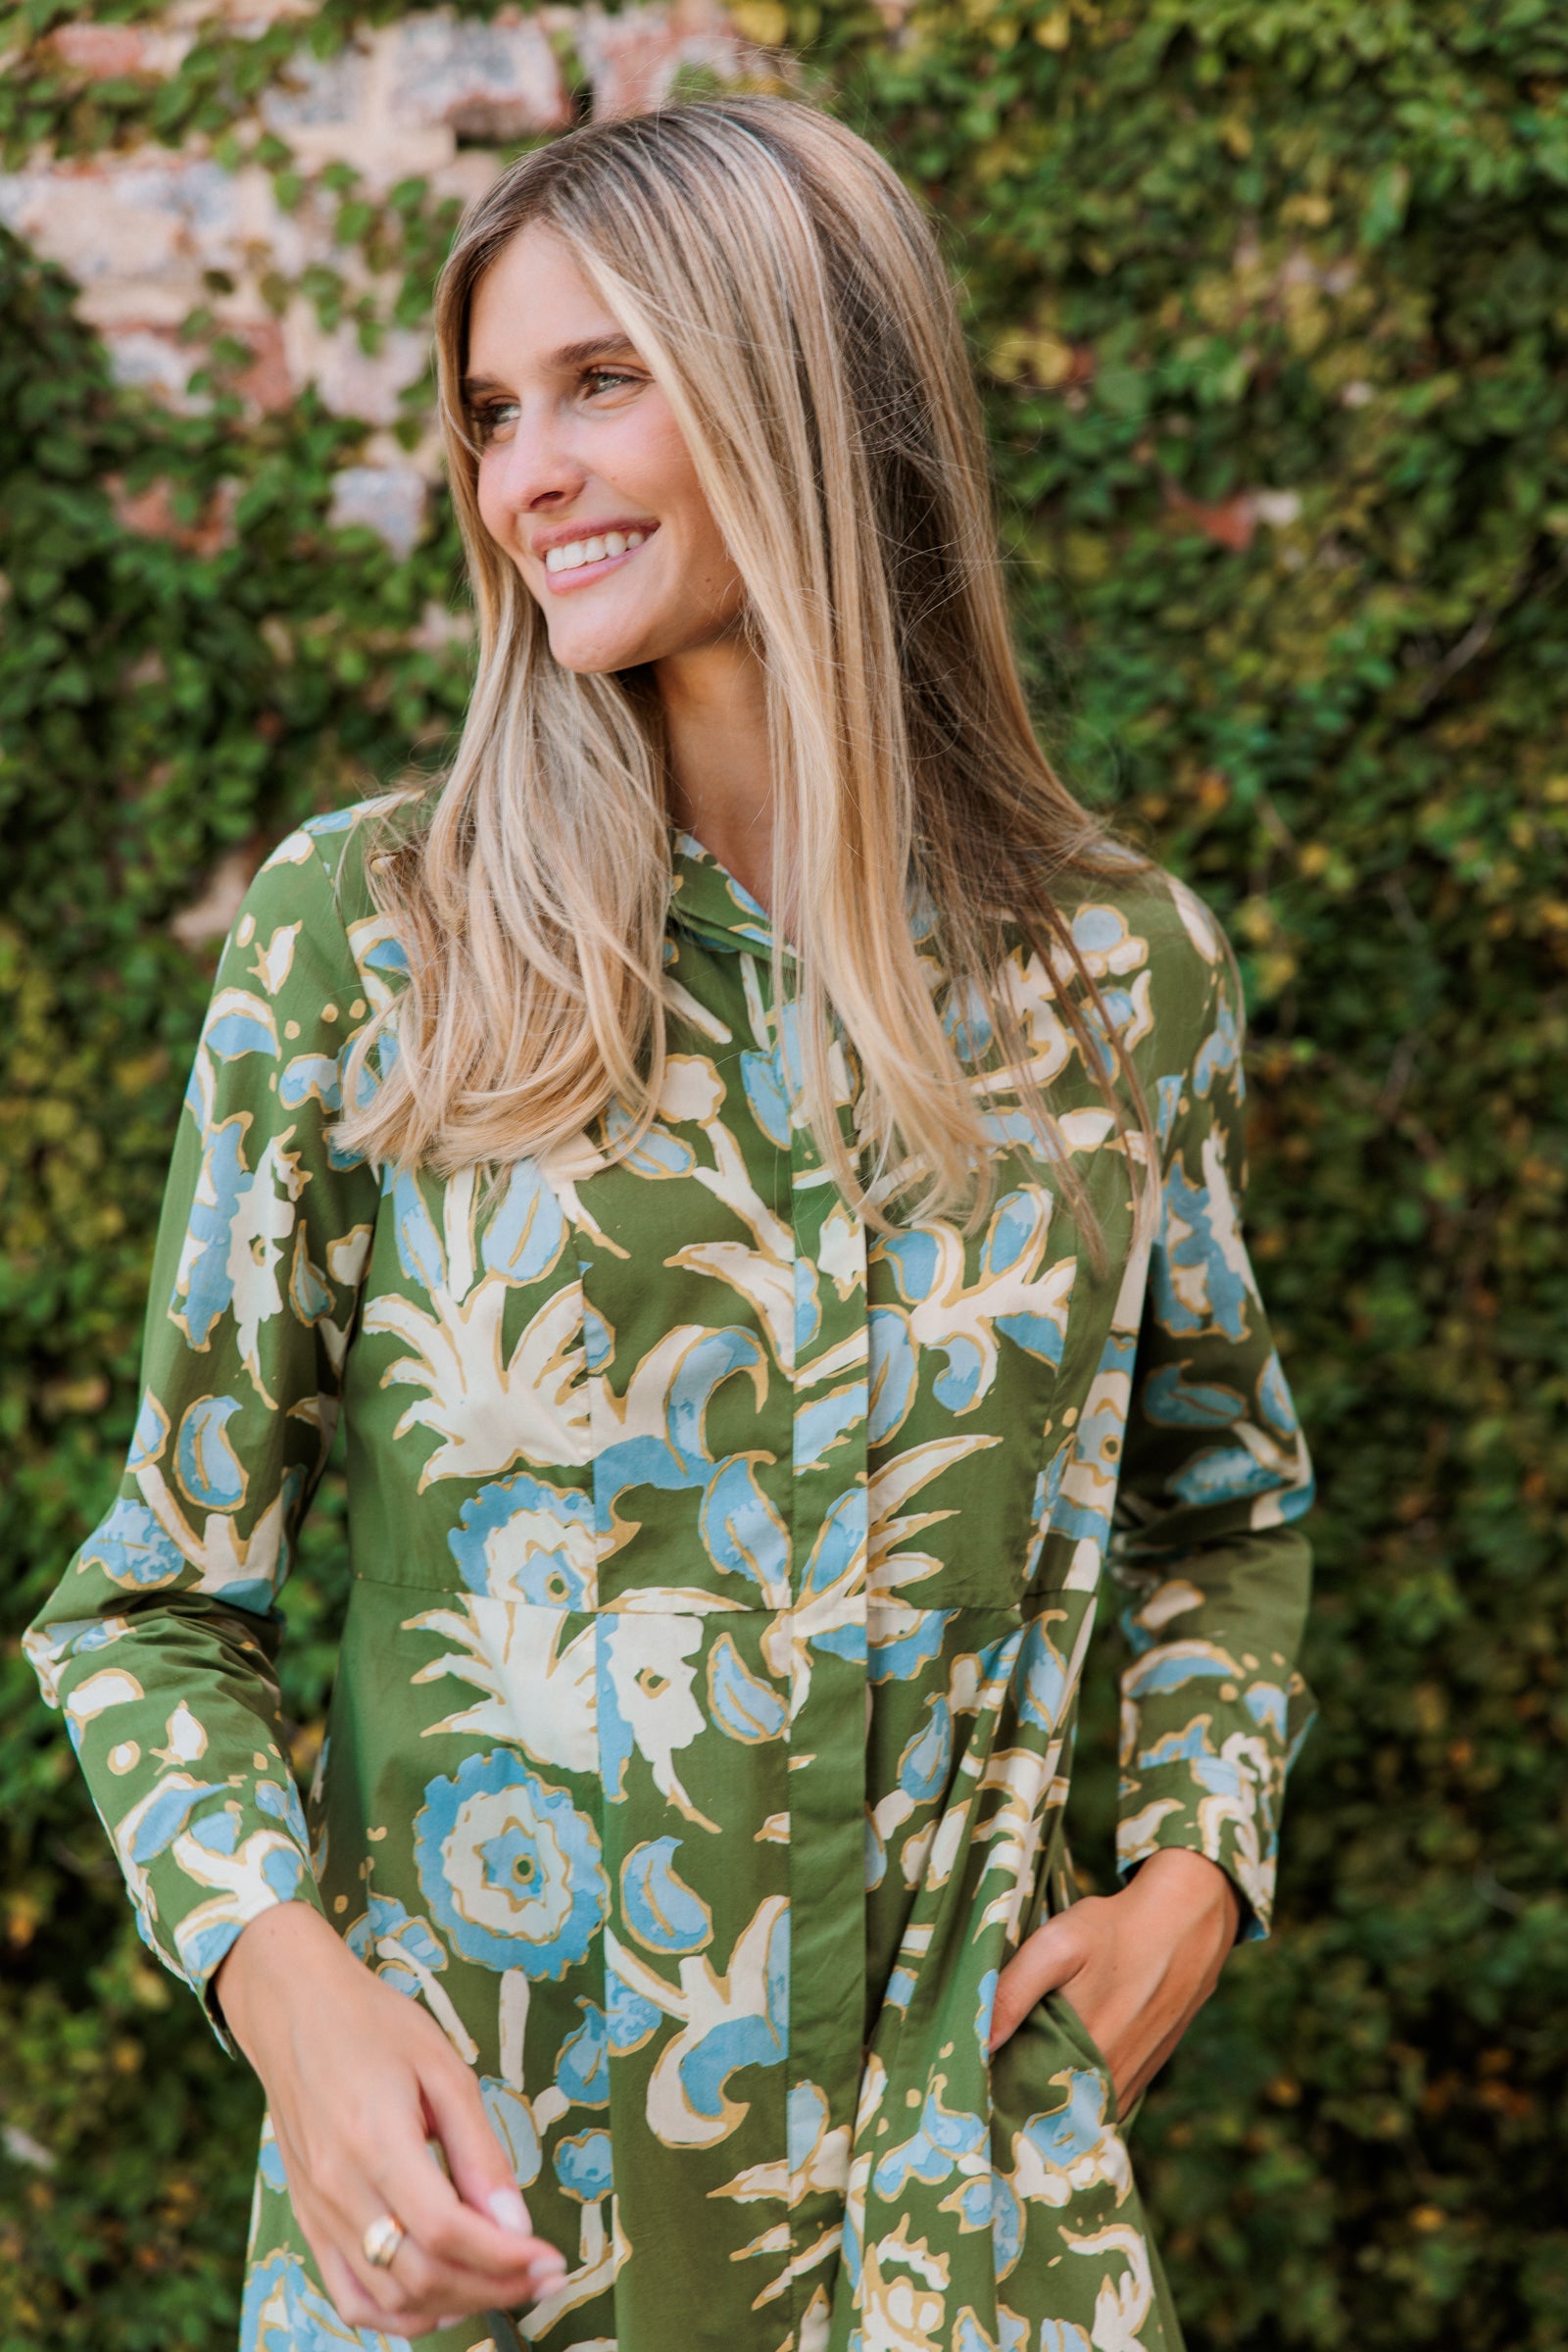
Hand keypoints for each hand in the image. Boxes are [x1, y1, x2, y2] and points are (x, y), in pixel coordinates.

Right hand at [215, 1902, 567, 2339]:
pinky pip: (350, 2296)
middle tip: (543, 2278)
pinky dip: (398, 2315)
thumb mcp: (443, 2068)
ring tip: (504, 2286)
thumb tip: (516, 2223)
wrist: (293, 2010)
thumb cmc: (375, 2025)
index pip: (444, 2231)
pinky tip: (441, 2298)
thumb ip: (480, 2150)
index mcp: (375, 2142)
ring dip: (454, 2305)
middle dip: (493, 2288)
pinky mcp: (308, 2221)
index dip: (504, 2257)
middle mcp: (338, 2190)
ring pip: (388, 2298)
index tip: (552, 2259)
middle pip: (420, 2274)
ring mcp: (317, 2213)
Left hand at [989, 1849, 1240, 2111]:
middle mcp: (1109, 2084)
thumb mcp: (1057, 1945)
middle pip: (1047, 2111)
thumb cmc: (1115, 1931)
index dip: (993, 2094)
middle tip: (983, 2079)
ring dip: (1045, 2101)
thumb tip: (979, 2043)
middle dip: (1014, 2100)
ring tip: (1013, 2073)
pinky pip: (1099, 2103)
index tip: (968, 2083)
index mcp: (1082, 2056)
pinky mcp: (1142, 2078)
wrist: (1185, 1925)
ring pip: (1074, 2110)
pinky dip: (1076, 2095)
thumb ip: (1014, 1992)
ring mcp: (1129, 2085)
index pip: (1022, 2099)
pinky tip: (1056, 2068)